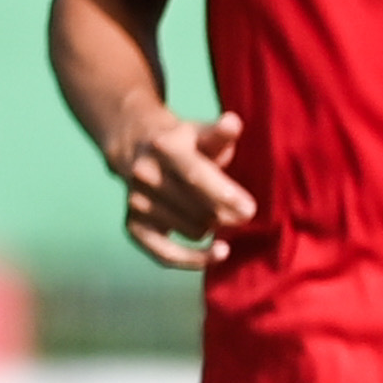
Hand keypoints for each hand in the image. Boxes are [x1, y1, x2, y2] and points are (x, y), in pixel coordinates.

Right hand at [112, 107, 257, 267]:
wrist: (137, 148)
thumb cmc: (184, 142)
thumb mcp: (202, 131)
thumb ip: (222, 132)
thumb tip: (232, 123)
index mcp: (165, 147)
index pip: (196, 176)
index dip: (224, 194)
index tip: (249, 210)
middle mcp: (146, 175)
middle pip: (199, 209)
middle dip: (228, 215)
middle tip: (244, 212)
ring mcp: (137, 202)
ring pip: (192, 231)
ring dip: (213, 227)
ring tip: (215, 211)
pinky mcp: (133, 225)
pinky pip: (166, 254)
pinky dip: (194, 259)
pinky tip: (220, 253)